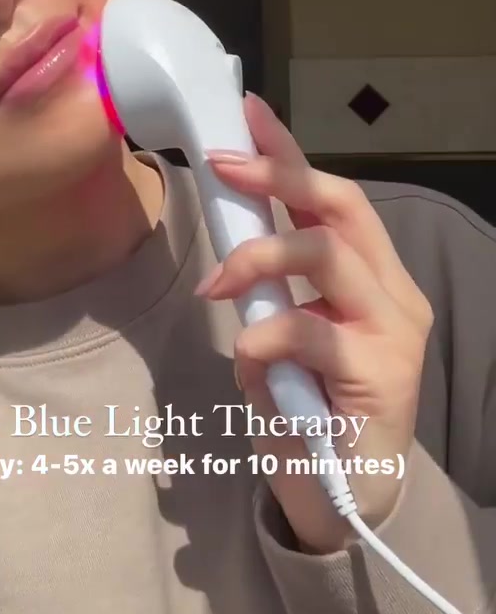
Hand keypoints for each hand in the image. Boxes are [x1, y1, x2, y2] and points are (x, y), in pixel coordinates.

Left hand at [198, 93, 433, 553]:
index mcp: (371, 280)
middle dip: (279, 175)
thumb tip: (231, 260)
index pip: (334, 200)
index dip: (291, 153)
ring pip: (327, 255)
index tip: (248, 113)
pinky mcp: (382, 374)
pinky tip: (248, 356)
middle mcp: (392, 296)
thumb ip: (270, 295)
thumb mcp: (283, 340)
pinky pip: (310, 330)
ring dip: (260, 255)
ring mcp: (394, 333)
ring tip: (219, 282)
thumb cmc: (311, 413)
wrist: (344, 500)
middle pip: (342, 208)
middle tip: (220, 164)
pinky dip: (265, 333)